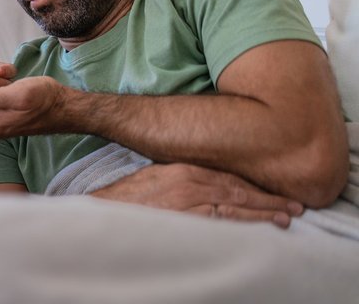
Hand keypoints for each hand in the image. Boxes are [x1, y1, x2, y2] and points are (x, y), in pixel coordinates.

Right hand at [90, 163, 304, 227]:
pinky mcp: (186, 220)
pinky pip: (222, 223)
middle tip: (292, 206)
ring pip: (236, 206)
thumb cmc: (129, 197)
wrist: (106, 211)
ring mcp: (190, 202)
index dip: (253, 184)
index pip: (228, 175)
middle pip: (238, 189)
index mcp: (185, 169)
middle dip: (267, 198)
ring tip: (285, 219)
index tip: (272, 192)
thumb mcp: (158, 177)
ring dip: (262, 213)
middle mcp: (191, 182)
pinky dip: (242, 225)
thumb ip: (183, 178)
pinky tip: (258, 229)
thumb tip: (205, 184)